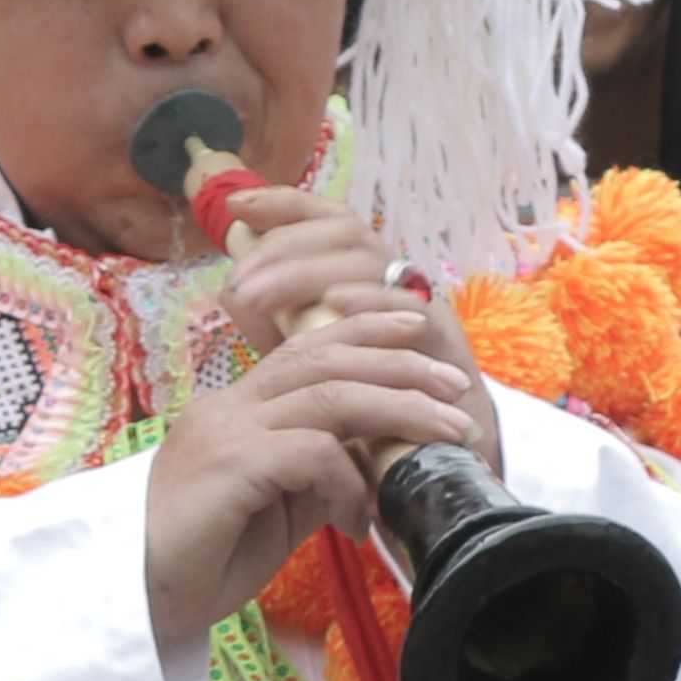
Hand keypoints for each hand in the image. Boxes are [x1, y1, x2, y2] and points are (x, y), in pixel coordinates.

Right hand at [147, 199, 488, 653]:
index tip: (417, 332)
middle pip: (328, 357)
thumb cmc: (201, 558)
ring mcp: (228, 430)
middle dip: (401, 365)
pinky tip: (361, 518)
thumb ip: (317, 475)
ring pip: (330, 394)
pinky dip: (350, 480)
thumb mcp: (275, 509)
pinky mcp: (230, 465)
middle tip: (456, 386)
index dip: (365, 331)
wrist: (134, 597)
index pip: (309, 347)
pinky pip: (311, 452)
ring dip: (399, 408)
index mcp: (241, 408)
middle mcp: (232, 405)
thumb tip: (372, 462)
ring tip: (447, 430)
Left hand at [205, 183, 507, 442]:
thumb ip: (282, 327)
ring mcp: (427, 313)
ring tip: (259, 295)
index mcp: (370, 285)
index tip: (238, 203)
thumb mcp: (318, 363)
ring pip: (373, 263)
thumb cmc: (379, 420)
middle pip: (348, 233)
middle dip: (285, 246)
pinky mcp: (449, 350)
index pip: (331, 224)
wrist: (447, 476)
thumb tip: (232, 291)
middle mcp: (401, 287)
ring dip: (309, 273)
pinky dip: (372, 301)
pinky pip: (416, 312)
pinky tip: (334, 305)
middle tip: (238, 279)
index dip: (286, 205)